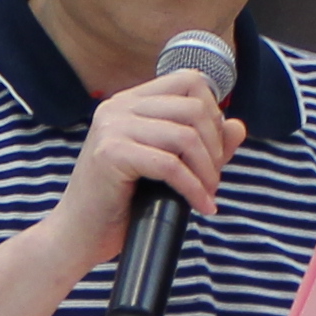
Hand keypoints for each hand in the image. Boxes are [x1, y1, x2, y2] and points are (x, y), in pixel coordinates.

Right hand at [44, 68, 240, 272]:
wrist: (78, 235)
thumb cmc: (120, 204)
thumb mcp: (166, 168)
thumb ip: (201, 144)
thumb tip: (238, 126)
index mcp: (130, 101)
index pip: (188, 80)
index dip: (213, 113)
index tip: (213, 150)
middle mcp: (118, 107)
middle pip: (194, 108)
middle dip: (215, 148)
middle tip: (212, 180)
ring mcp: (112, 127)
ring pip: (186, 136)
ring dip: (207, 171)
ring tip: (207, 194)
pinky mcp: (111, 153)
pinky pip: (170, 165)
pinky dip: (193, 189)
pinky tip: (199, 206)